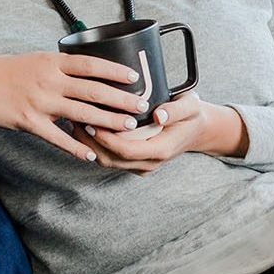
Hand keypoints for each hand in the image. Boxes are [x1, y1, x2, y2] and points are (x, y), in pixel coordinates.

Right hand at [0, 51, 150, 161]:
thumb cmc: (4, 72)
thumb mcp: (35, 60)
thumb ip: (60, 68)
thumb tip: (86, 72)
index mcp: (52, 62)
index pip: (91, 64)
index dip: (115, 70)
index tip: (135, 76)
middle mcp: (49, 80)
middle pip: (93, 90)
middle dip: (121, 99)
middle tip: (142, 105)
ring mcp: (39, 102)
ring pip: (81, 114)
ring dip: (107, 122)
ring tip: (128, 128)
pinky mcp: (28, 122)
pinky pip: (57, 137)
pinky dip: (75, 147)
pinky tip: (91, 154)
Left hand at [69, 91, 215, 174]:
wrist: (198, 131)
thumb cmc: (192, 115)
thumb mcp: (191, 107)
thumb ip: (176, 110)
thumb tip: (158, 115)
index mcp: (161, 150)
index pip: (126, 150)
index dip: (106, 138)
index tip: (92, 121)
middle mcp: (150, 163)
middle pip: (112, 159)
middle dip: (91, 142)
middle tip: (76, 119)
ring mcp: (142, 166)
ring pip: (108, 161)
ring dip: (90, 145)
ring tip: (76, 123)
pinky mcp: (135, 163)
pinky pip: (111, 159)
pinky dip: (96, 146)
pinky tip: (86, 129)